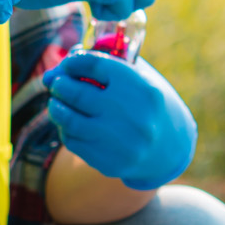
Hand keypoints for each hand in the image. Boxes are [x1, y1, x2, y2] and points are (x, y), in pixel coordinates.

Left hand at [43, 52, 196, 190]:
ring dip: (56, 108)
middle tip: (56, 83)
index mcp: (142, 89)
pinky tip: (69, 124)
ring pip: (70, 121)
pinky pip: (74, 143)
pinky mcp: (110, 162)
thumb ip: (103, 65)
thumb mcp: (137, 78)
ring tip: (56, 103)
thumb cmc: (147, 105)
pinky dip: (66, 130)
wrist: (170, 147)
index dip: (74, 62)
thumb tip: (55, 71)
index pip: (95, 65)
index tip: (68, 63)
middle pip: (78, 93)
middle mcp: (132, 116)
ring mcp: (120, 142)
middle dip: (60, 85)